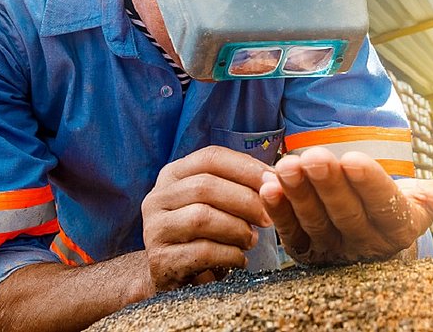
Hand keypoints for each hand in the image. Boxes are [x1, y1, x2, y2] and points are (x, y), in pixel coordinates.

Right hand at [141, 146, 272, 291]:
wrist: (171, 274)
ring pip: (202, 217)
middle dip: (246, 200)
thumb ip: (238, 185)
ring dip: (237, 229)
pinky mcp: (159, 259)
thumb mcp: (215, 202)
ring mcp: (155, 228)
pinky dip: (229, 255)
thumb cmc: (203, 233)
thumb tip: (277, 176)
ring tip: (252, 240)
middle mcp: (158, 196)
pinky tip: (240, 259)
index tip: (273, 181)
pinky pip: (201, 251)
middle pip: (206, 186)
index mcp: (174, 174)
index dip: (246, 167)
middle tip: (268, 217)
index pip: (210, 157)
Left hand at [259, 147, 432, 264]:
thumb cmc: (396, 211)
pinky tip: (267, 186)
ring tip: (287, 165)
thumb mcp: (427, 200)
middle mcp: (363, 246)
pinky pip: (288, 232)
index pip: (384, 206)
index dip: (368, 183)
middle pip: (345, 215)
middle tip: (314, 156)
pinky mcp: (303, 251)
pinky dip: (278, 210)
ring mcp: (330, 251)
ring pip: (314, 222)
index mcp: (397, 230)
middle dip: (329, 185)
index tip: (353, 156)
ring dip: (299, 194)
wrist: (366, 244)